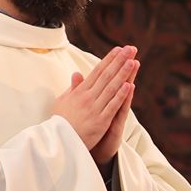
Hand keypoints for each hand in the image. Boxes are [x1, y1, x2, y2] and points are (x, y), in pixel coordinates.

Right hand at [52, 46, 137, 162]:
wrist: (58, 141)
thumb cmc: (60, 122)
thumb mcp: (62, 102)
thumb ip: (72, 88)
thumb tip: (77, 74)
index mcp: (80, 92)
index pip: (97, 71)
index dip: (109, 59)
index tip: (119, 49)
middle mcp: (87, 97)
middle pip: (106, 75)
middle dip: (119, 61)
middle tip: (131, 49)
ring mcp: (94, 108)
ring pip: (111, 87)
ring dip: (123, 73)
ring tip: (133, 61)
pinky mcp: (100, 121)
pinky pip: (112, 106)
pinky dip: (121, 95)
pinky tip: (130, 85)